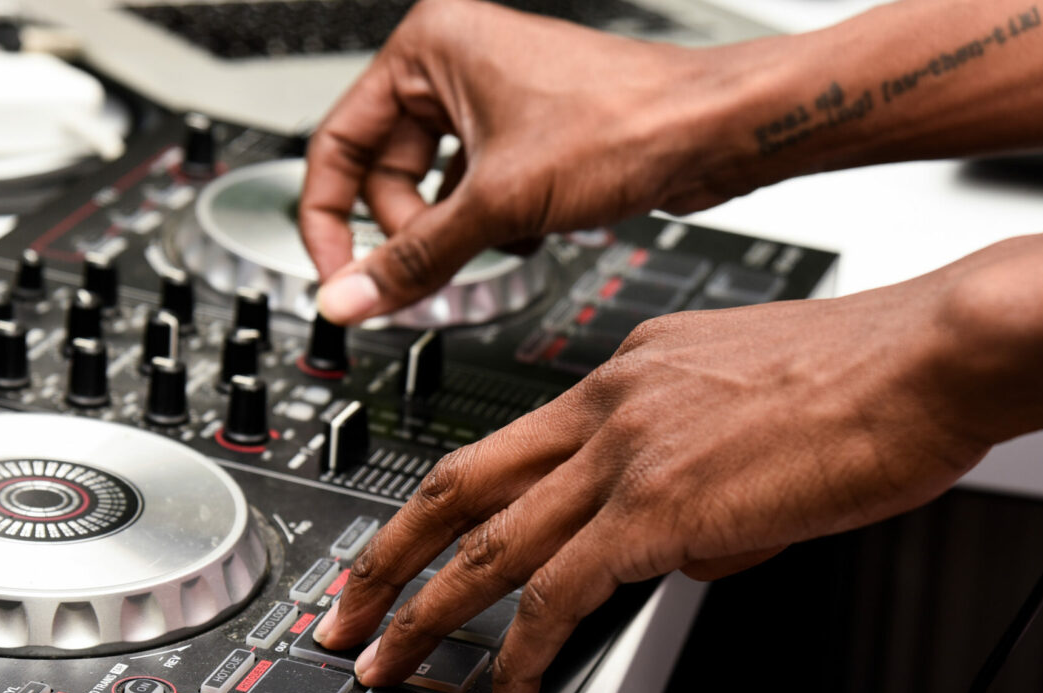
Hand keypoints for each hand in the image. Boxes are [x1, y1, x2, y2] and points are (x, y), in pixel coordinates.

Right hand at [299, 0, 764, 323]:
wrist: (714, 132)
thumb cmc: (628, 122)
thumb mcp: (499, 203)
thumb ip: (414, 258)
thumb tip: (350, 298)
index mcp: (430, 45)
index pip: (338, 143)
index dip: (328, 220)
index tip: (335, 278)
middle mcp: (454, 64)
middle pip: (385, 175)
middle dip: (408, 231)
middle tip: (429, 271)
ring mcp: (491, 100)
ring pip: (432, 191)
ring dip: (455, 231)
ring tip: (498, 239)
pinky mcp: (524, 135)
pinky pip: (474, 194)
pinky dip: (490, 225)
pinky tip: (526, 232)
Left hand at [313, 283, 996, 692]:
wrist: (932, 356)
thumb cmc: (872, 376)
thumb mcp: (751, 409)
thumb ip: (695, 476)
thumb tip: (681, 551)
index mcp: (624, 372)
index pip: (507, 446)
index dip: (446, 504)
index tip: (411, 543)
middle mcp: (607, 403)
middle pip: (458, 485)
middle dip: (386, 556)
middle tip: (346, 608)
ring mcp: (625, 454)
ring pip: (488, 545)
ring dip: (423, 612)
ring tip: (384, 663)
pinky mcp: (659, 509)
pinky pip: (559, 594)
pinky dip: (520, 656)